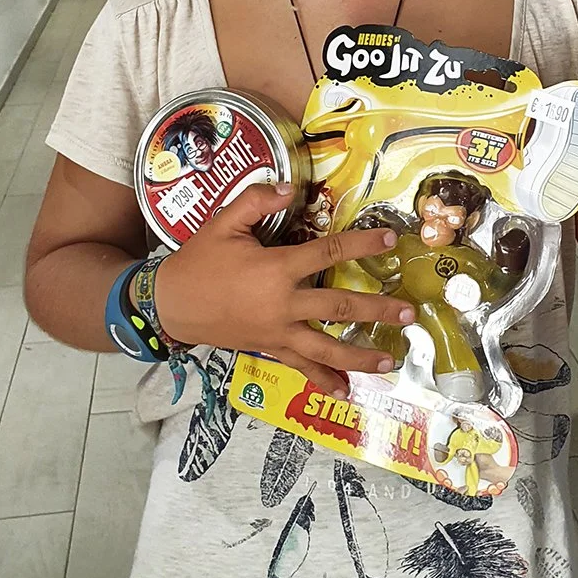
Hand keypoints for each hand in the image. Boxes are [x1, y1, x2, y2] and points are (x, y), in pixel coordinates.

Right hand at [152, 183, 415, 396]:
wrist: (169, 305)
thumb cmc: (198, 261)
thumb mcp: (222, 223)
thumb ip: (257, 201)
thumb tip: (292, 186)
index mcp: (276, 268)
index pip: (328, 252)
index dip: (362, 245)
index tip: (390, 239)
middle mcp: (283, 304)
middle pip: (339, 306)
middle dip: (377, 310)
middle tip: (408, 313)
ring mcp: (277, 331)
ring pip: (326, 348)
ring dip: (360, 356)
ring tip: (391, 361)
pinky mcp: (269, 348)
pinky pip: (300, 367)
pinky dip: (322, 380)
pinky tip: (344, 391)